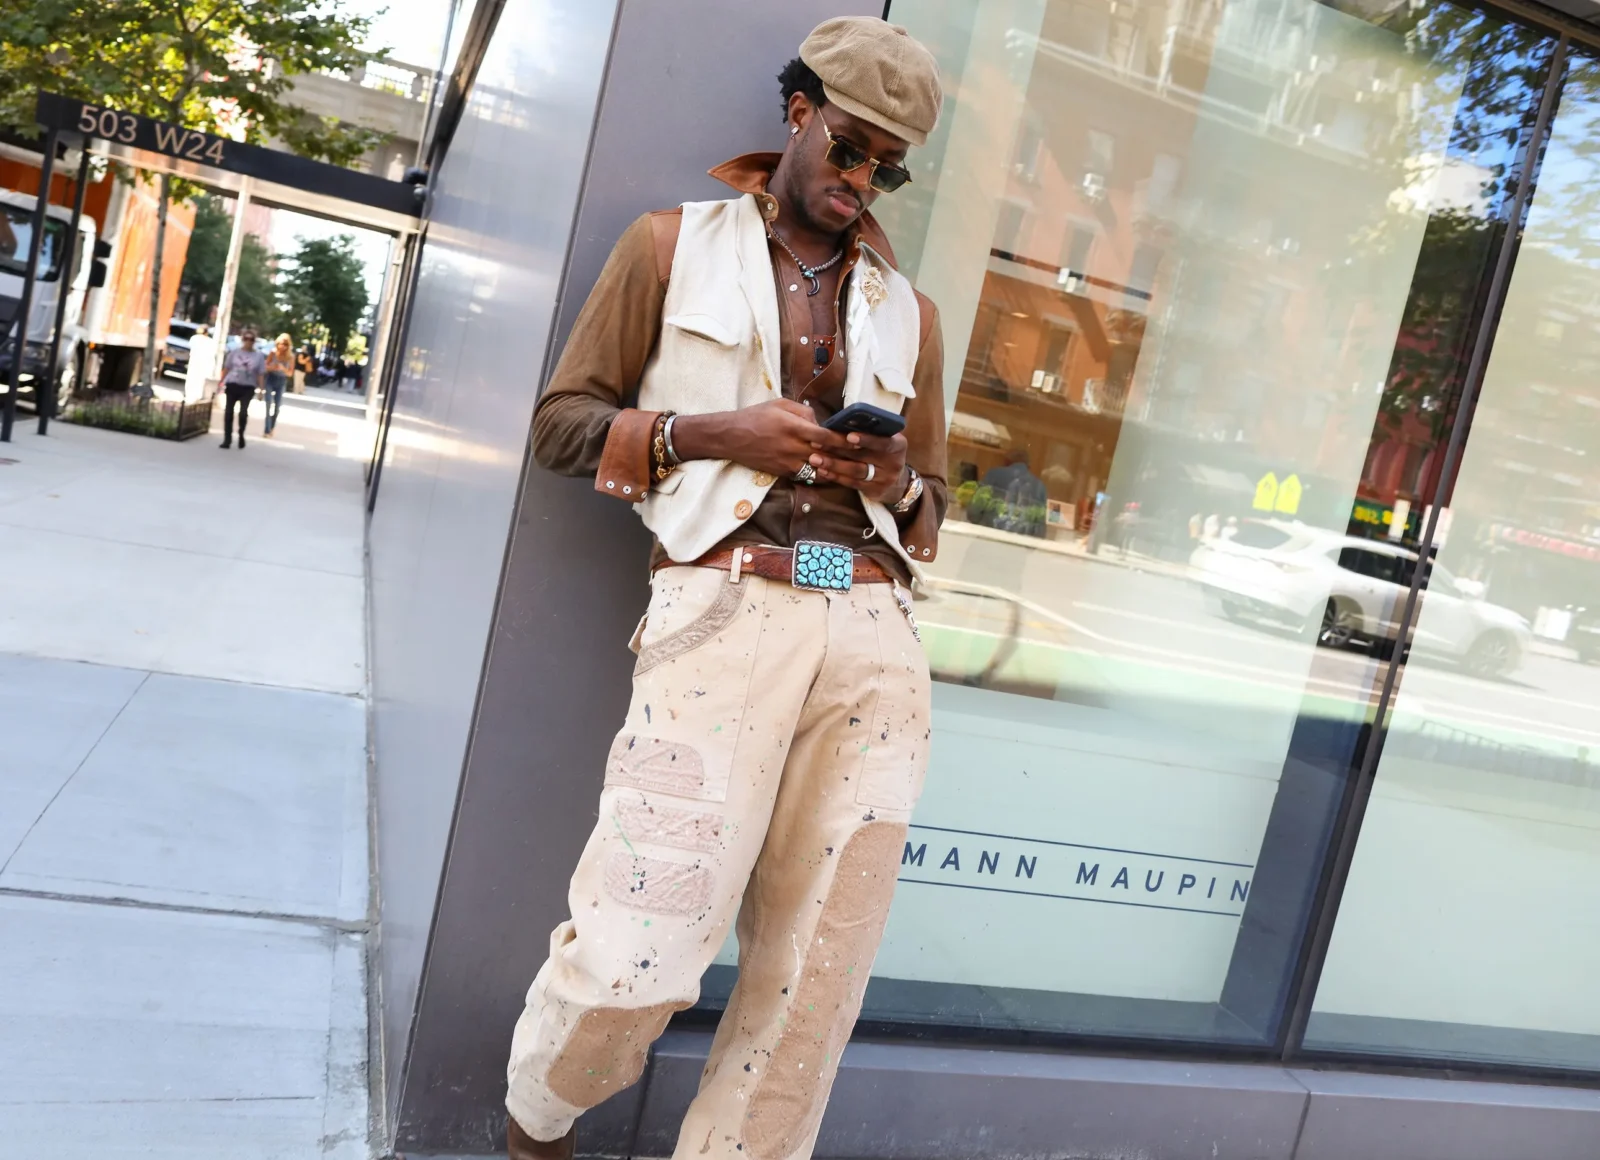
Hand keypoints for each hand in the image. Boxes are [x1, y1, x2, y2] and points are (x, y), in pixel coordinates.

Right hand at [672, 399, 852, 477]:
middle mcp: (791, 446)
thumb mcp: (779, 404)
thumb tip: (820, 422)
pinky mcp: (782, 472)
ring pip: (818, 471)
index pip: (824, 436)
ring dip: (835, 470)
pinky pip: (807, 476)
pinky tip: (833, 474)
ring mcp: (787, 462)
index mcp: (792, 426)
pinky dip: (821, 476)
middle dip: (844, 457)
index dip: (843, 440)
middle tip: (863, 458)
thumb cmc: (755, 417)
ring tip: (852, 469)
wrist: (730, 437)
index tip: (858, 440)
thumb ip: (803, 411)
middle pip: (825, 456)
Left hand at [807, 430, 908, 504]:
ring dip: (833, 464)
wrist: (898, 482)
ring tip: (815, 459)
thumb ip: (871, 431)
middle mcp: (893, 462)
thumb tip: (842, 422)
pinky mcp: (874, 490)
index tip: (849, 436)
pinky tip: (822, 471)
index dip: (866, 439)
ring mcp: (884, 479)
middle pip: (862, 456)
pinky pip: (852, 483)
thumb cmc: (884, 452)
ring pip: (855, 471)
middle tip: (817, 443)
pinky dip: (835, 476)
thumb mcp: (885, 439)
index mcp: (897, 445)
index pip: (882, 442)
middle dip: (837, 449)